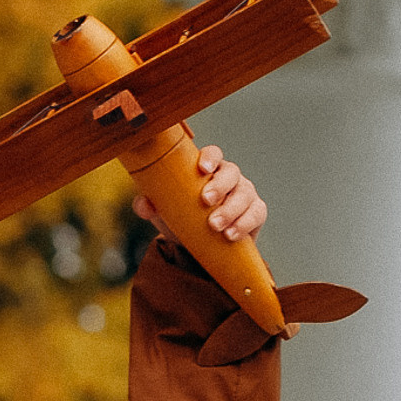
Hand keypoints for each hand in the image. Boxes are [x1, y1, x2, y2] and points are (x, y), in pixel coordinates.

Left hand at [133, 146, 267, 244]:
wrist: (200, 247)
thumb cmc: (182, 219)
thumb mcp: (164, 212)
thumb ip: (150, 205)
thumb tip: (144, 205)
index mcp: (208, 170)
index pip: (213, 154)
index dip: (210, 157)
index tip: (202, 169)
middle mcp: (229, 177)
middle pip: (231, 172)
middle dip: (220, 186)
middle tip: (206, 201)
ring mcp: (244, 193)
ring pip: (245, 193)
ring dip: (231, 210)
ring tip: (216, 227)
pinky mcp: (255, 212)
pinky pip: (256, 213)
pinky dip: (244, 224)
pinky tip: (231, 235)